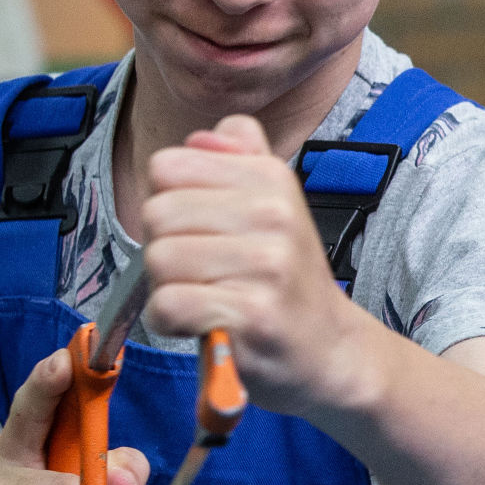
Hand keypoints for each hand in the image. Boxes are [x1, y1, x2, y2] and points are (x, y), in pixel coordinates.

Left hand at [141, 114, 358, 414]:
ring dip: (167, 287)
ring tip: (205, 297)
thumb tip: (200, 137)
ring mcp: (267, 264)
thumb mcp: (273, 203)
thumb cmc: (283, 277)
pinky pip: (168, 305)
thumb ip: (238, 157)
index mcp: (271, 176)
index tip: (201, 230)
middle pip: (156, 213)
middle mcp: (273, 213)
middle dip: (164, 247)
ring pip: (158, 259)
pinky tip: (198, 324)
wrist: (328, 348)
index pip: (166, 166)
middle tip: (204, 271)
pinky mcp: (253, 314)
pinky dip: (169, 322)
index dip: (169, 202)